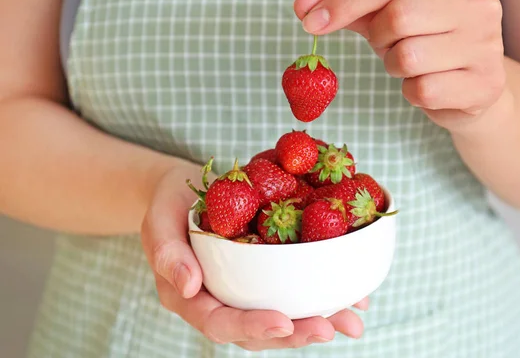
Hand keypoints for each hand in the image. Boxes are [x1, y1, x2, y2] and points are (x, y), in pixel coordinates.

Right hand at [140, 163, 365, 350]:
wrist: (182, 191)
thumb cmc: (168, 204)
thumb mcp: (159, 219)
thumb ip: (167, 252)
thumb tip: (188, 287)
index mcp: (190, 297)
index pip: (219, 322)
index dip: (251, 327)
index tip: (283, 323)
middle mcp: (219, 301)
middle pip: (257, 330)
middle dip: (296, 333)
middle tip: (330, 328)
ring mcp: (242, 291)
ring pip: (280, 315)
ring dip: (317, 320)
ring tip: (353, 321)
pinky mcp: (261, 275)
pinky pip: (290, 291)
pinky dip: (321, 294)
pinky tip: (352, 295)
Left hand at [294, 0, 507, 132]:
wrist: (475, 84)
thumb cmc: (428, 40)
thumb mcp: (389, 15)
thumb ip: (349, 6)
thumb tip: (301, 5)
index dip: (344, 2)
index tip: (310, 21)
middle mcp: (480, 2)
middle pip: (398, 16)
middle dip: (379, 37)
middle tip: (387, 45)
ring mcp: (487, 44)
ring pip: (408, 56)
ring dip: (395, 66)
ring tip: (412, 64)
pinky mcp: (486, 84)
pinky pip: (423, 90)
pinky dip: (412, 93)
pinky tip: (428, 86)